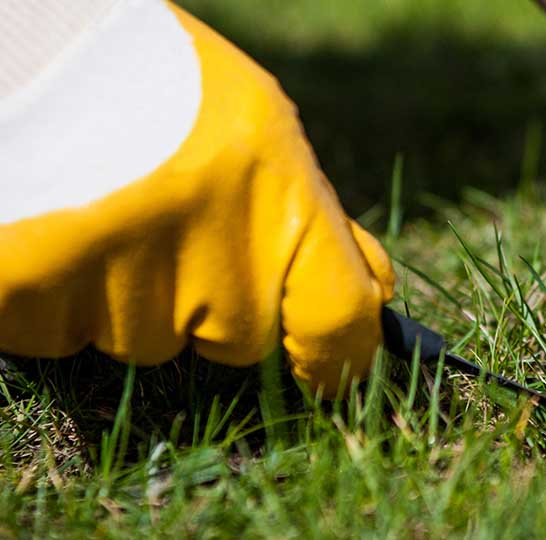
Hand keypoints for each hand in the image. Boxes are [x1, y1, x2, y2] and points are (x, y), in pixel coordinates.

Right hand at [0, 3, 392, 393]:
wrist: (26, 49)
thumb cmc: (152, 80)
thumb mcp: (255, 126)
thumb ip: (310, 218)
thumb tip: (373, 298)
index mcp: (272, 187)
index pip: (336, 314)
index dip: (340, 358)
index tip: (334, 373)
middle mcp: (203, 237)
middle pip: (237, 338)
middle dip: (210, 303)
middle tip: (167, 222)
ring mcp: (113, 269)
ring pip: (144, 339)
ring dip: (128, 296)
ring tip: (102, 206)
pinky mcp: (28, 288)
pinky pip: (63, 333)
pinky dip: (57, 295)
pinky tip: (54, 224)